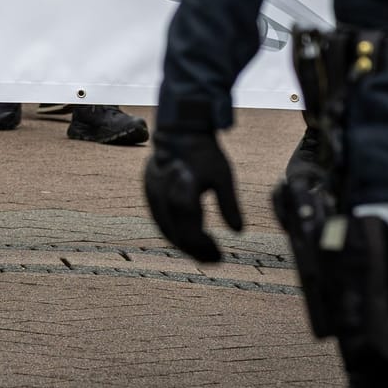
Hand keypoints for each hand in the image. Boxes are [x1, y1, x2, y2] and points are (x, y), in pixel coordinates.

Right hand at [144, 128, 244, 262]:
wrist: (180, 129)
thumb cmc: (204, 152)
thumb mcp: (223, 176)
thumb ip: (229, 204)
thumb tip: (239, 232)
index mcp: (181, 191)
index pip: (189, 232)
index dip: (204, 248)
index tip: (221, 255)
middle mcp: (162, 194)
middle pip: (176, 235)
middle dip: (196, 250)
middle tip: (216, 258)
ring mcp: (152, 193)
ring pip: (166, 229)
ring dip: (185, 243)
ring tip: (205, 250)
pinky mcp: (149, 191)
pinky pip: (160, 218)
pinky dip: (175, 231)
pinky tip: (190, 235)